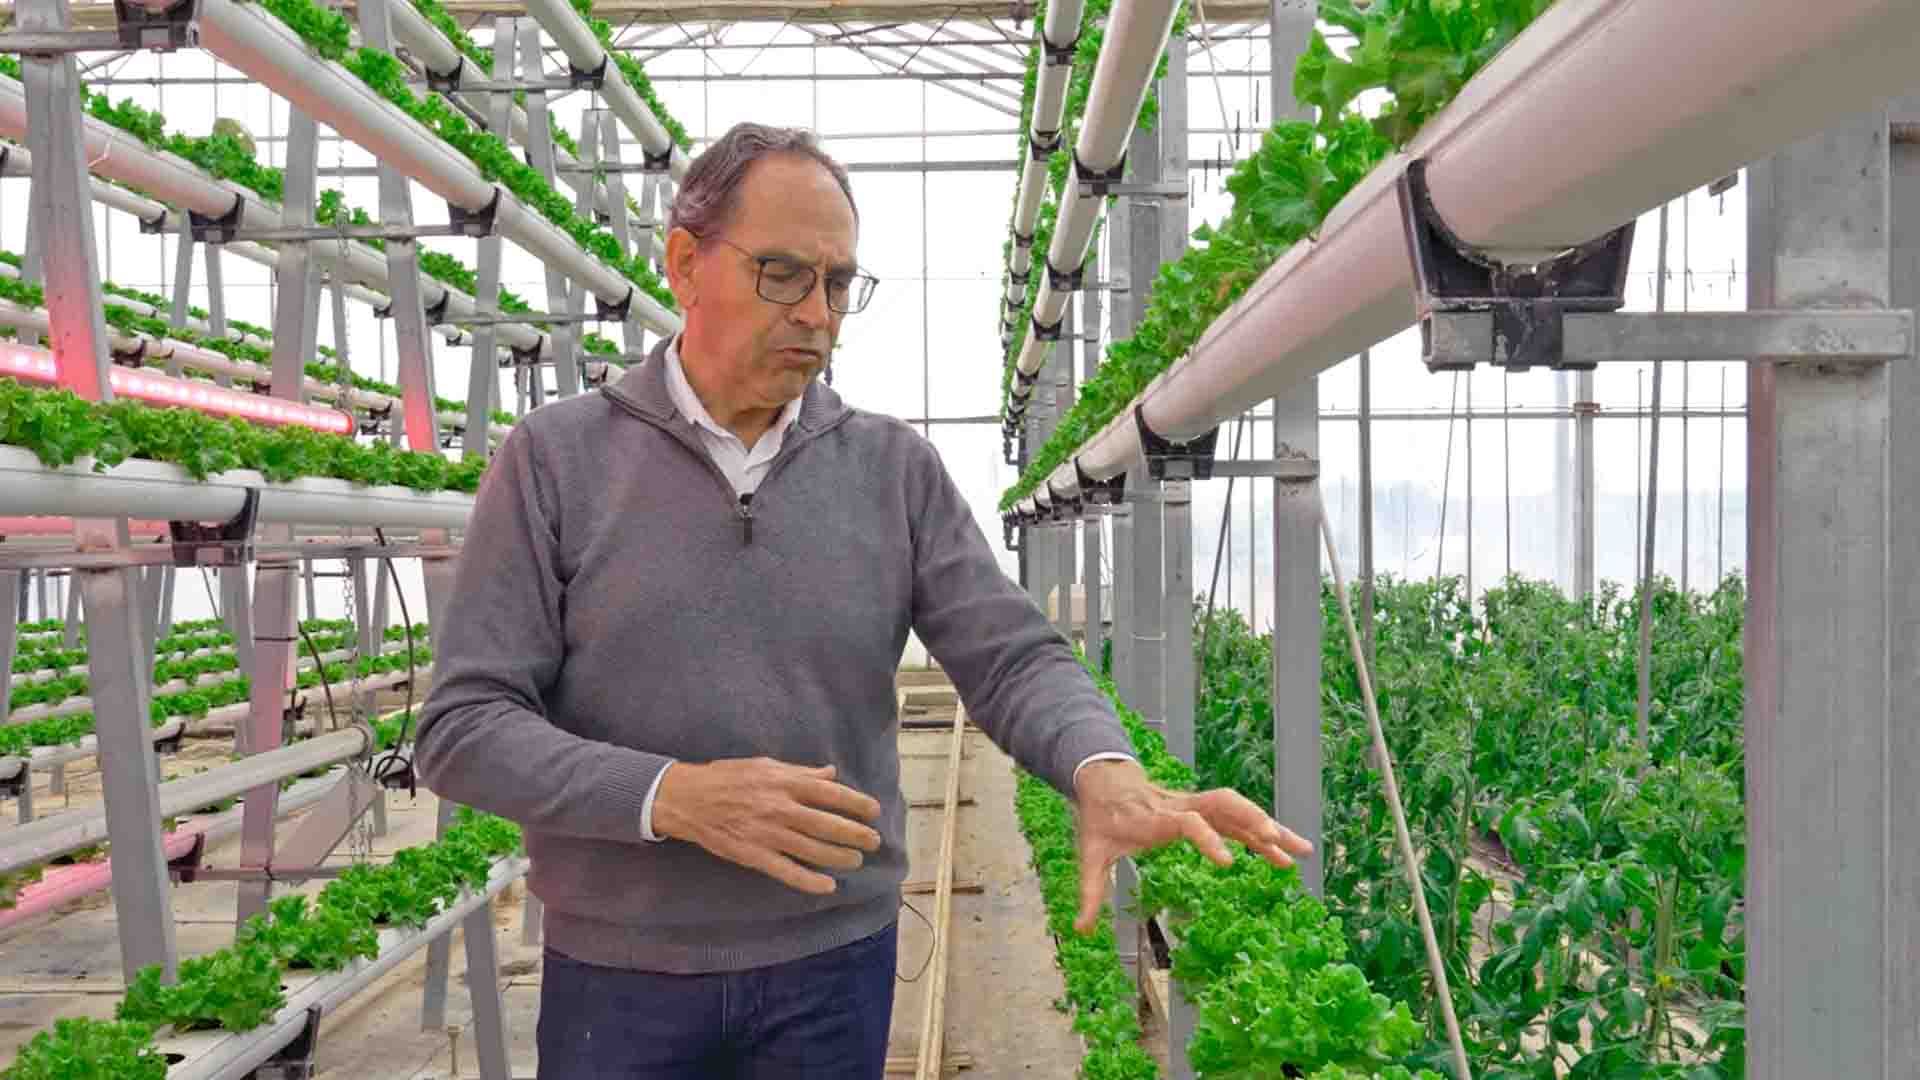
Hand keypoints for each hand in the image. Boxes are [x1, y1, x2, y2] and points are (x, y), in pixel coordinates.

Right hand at [653, 757, 882, 894]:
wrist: (688, 799)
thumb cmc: (727, 778)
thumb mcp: (765, 765)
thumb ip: (800, 772)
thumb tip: (830, 773)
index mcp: (784, 783)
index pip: (830, 793)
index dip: (856, 803)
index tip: (874, 811)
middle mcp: (780, 808)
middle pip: (827, 824)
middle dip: (855, 834)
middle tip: (873, 841)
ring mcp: (767, 834)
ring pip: (812, 850)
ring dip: (839, 857)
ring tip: (856, 860)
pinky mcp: (754, 855)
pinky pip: (787, 871)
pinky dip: (809, 880)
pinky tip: (827, 885)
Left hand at [1070, 759, 1313, 933]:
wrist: (1105, 782)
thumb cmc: (1101, 820)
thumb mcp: (1091, 855)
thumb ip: (1089, 892)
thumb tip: (1079, 930)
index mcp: (1156, 818)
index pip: (1187, 822)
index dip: (1207, 838)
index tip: (1227, 862)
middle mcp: (1182, 807)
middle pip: (1223, 804)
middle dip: (1253, 822)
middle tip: (1278, 845)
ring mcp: (1196, 806)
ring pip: (1239, 809)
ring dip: (1271, 827)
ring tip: (1302, 851)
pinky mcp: (1205, 810)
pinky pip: (1239, 818)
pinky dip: (1266, 831)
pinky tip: (1290, 851)